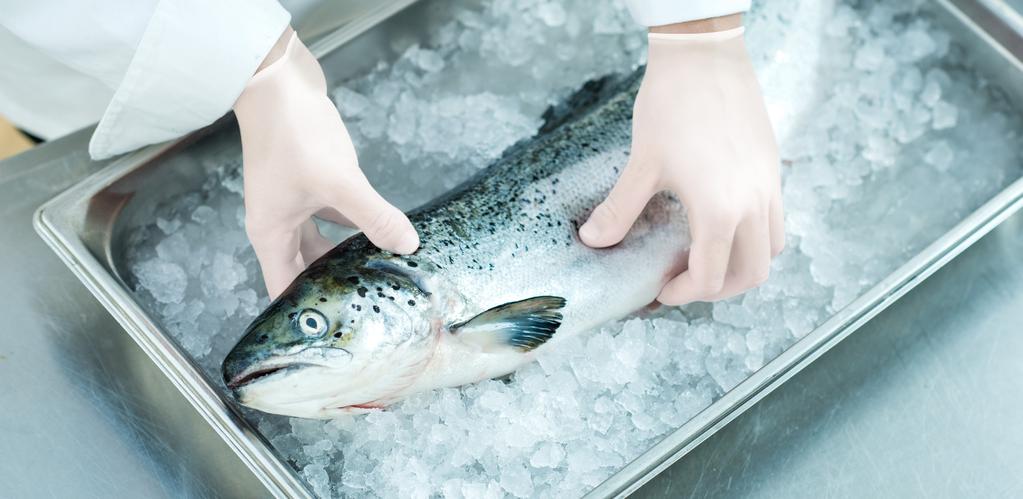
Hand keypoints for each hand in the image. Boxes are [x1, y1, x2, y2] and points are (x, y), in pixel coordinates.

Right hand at [234, 29, 418, 298]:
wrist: (276, 79)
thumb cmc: (293, 133)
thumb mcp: (338, 182)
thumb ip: (374, 216)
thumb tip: (408, 246)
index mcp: (272, 234)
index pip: (283, 289)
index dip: (305, 312)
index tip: (338, 328)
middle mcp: (280, 222)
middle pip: (305, 268)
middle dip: (333, 285)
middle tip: (370, 304)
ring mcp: (294, 200)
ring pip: (321, 240)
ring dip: (346, 255)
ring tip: (381, 273)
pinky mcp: (311, 179)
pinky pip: (333, 214)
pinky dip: (354, 225)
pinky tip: (381, 230)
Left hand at [579, 20, 783, 304]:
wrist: (705, 55)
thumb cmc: (671, 106)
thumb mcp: (642, 164)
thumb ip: (619, 210)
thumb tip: (592, 240)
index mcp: (720, 211)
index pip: (712, 277)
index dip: (685, 293)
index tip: (661, 291)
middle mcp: (754, 204)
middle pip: (752, 274)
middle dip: (719, 289)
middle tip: (684, 284)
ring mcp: (769, 185)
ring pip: (772, 248)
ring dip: (743, 265)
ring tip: (706, 258)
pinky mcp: (772, 167)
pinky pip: (776, 218)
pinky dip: (755, 236)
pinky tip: (721, 222)